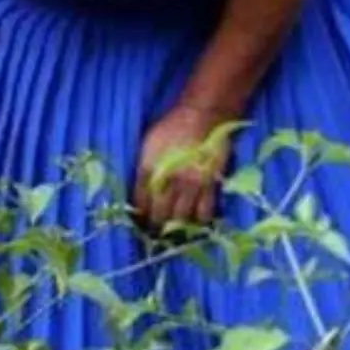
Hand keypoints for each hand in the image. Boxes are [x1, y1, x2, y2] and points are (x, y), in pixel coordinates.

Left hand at [134, 103, 233, 234]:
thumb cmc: (172, 127)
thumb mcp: (148, 145)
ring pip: (180, 219)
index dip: (139, 217)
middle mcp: (168, 180)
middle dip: (155, 227)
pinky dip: (199, 222)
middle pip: (159, 215)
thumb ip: (143, 170)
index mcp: (148, 168)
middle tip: (156, 234)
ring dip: (176, 229)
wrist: (203, 115)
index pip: (139, 203)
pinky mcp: (210, 185)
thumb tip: (139, 194)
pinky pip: (204, 212)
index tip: (140, 224)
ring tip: (174, 232)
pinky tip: (195, 223)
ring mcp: (190, 184)